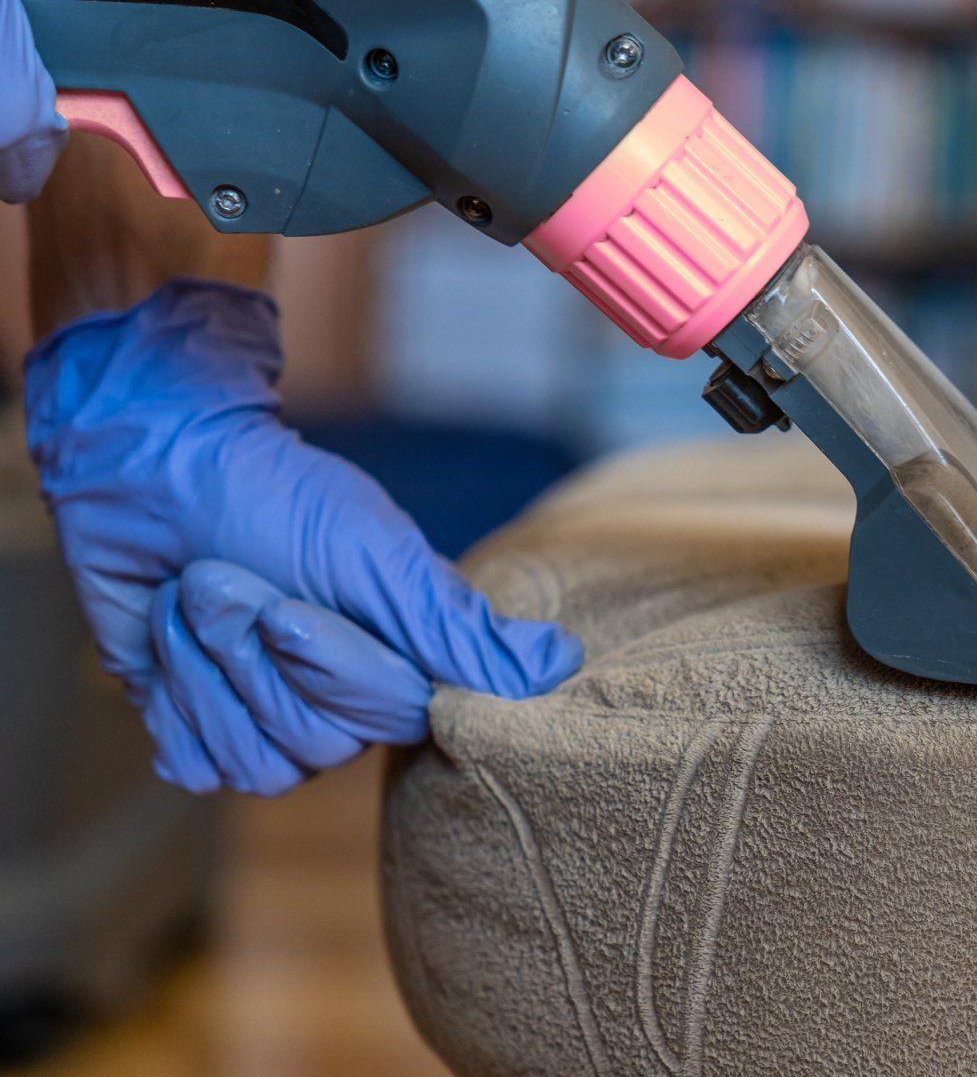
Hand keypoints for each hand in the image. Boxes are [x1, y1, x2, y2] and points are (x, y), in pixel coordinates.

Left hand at [25, 278, 583, 794]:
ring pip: (252, 762)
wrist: (153, 472)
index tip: (287, 605)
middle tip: (227, 579)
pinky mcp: (200, 732)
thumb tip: (563, 662)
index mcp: (403, 661)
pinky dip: (173, 694)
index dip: (329, 663)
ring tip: (193, 596)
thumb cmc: (277, 498)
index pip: (390, 713)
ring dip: (205, 667)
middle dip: (253, 654)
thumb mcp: (381, 556)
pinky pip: (197, 764)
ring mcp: (269, 724)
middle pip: (315, 743)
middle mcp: (344, 706)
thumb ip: (459, 628)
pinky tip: (169, 638)